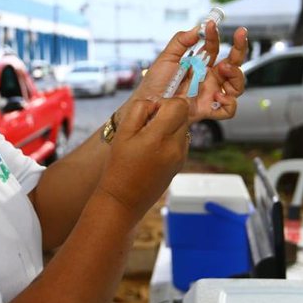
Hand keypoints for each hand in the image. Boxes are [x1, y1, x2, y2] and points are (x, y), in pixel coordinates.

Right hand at [98, 98, 189, 221]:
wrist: (124, 200)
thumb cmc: (119, 167)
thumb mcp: (122, 133)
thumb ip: (140, 110)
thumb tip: (156, 103)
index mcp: (159, 137)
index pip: (179, 105)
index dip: (164, 103)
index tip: (150, 113)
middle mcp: (175, 146)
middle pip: (183, 114)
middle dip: (167, 114)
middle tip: (147, 126)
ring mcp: (180, 156)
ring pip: (183, 126)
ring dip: (169, 126)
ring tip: (149, 141)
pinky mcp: (181, 163)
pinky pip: (181, 140)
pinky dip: (170, 139)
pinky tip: (154, 151)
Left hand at [126, 22, 247, 122]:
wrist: (148, 104)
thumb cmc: (155, 83)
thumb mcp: (166, 58)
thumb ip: (180, 41)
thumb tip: (196, 29)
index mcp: (200, 64)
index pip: (214, 48)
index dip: (215, 36)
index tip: (211, 25)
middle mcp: (209, 78)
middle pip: (234, 64)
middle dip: (239, 49)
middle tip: (239, 37)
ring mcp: (211, 94)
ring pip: (236, 86)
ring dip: (236, 74)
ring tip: (224, 68)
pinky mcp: (208, 109)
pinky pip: (229, 109)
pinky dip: (229, 103)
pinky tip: (218, 95)